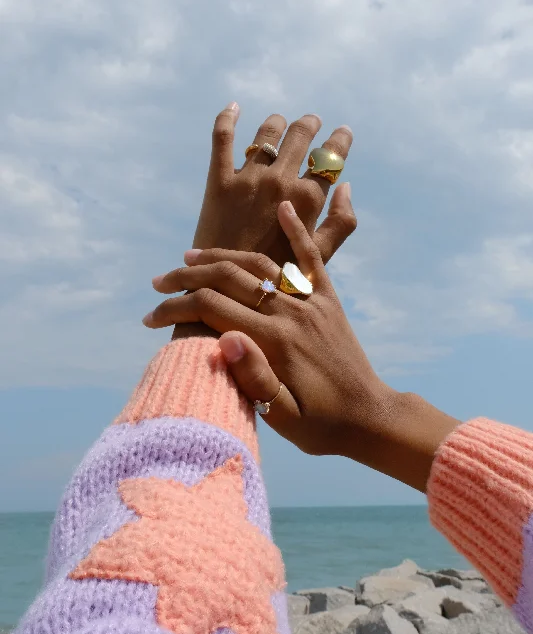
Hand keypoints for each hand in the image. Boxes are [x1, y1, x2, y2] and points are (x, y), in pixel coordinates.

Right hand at [145, 203, 458, 491]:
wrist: (371, 417)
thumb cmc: (322, 426)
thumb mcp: (284, 418)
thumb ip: (254, 379)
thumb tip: (223, 340)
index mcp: (274, 342)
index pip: (211, 309)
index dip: (175, 308)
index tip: (150, 317)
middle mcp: (291, 313)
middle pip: (229, 279)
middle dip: (187, 278)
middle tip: (159, 282)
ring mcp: (311, 302)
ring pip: (259, 265)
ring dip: (222, 256)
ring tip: (190, 257)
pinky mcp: (328, 299)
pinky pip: (312, 257)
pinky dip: (298, 230)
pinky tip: (283, 208)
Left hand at [193, 103, 356, 265]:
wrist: (229, 292)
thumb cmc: (279, 280)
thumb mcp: (319, 258)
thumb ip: (340, 223)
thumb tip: (346, 186)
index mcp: (308, 199)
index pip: (331, 157)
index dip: (339, 141)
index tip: (341, 132)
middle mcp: (280, 182)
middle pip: (301, 135)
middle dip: (310, 124)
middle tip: (311, 122)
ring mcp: (248, 179)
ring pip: (268, 133)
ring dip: (277, 123)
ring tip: (279, 123)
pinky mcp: (218, 182)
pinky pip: (222, 138)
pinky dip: (227, 118)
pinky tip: (233, 107)